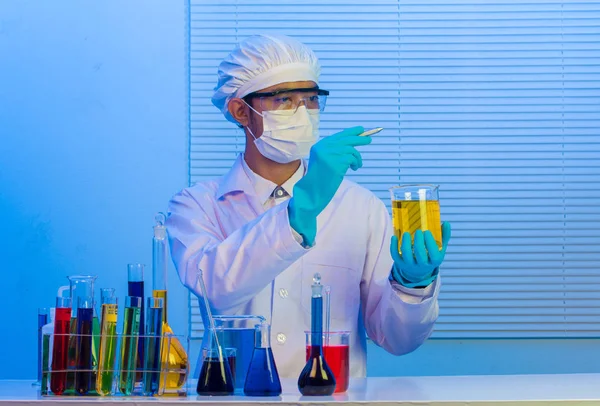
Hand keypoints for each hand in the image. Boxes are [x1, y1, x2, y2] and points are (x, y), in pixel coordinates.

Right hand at [289, 126, 371, 245]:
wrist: (312, 191)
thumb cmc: (320, 178)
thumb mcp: (325, 160)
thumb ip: (335, 151)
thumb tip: (353, 143)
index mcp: (320, 146)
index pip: (338, 135)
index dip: (351, 132)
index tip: (360, 130)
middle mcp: (324, 148)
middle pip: (346, 139)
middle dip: (359, 139)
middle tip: (369, 140)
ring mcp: (329, 154)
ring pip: (351, 150)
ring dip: (357, 158)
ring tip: (357, 165)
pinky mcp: (336, 163)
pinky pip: (352, 159)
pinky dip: (356, 163)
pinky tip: (353, 169)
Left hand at [390, 222, 451, 287]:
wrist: (418, 270)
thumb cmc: (430, 255)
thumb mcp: (439, 249)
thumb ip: (443, 237)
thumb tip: (446, 223)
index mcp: (434, 261)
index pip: (434, 255)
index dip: (430, 243)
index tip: (427, 232)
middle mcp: (422, 265)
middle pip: (420, 256)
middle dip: (418, 243)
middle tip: (418, 231)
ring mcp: (410, 265)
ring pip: (406, 256)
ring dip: (406, 244)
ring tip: (406, 233)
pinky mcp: (400, 263)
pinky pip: (395, 255)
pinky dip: (393, 246)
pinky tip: (394, 237)